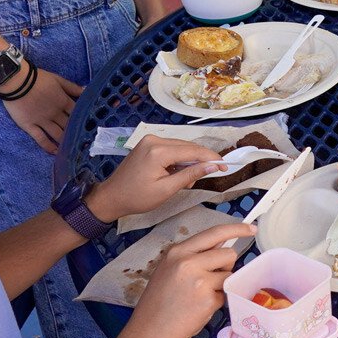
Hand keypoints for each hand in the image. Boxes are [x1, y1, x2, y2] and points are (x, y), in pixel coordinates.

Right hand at [4, 67, 79, 154]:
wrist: (16, 81)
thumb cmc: (37, 78)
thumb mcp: (58, 79)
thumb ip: (72, 87)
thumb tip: (86, 91)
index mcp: (63, 101)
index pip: (77, 113)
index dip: (83, 120)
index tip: (88, 126)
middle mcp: (55, 113)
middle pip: (69, 125)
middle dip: (76, 133)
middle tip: (82, 141)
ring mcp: (42, 121)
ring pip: (57, 134)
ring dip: (65, 141)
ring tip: (71, 148)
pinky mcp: (29, 126)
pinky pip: (41, 139)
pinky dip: (48, 146)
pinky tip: (55, 152)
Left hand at [82, 135, 231, 221]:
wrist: (112, 196)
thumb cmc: (137, 197)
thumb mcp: (166, 190)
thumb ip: (190, 175)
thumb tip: (212, 166)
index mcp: (158, 151)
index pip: (193, 151)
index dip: (211, 158)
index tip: (226, 166)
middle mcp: (155, 140)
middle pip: (188, 147)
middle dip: (200, 161)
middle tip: (206, 178)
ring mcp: (150, 140)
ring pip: (181, 147)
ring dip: (189, 161)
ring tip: (186, 181)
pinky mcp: (148, 143)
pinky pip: (171, 148)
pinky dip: (178, 160)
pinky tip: (177, 174)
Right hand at [124, 222, 253, 337]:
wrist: (149, 331)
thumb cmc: (158, 302)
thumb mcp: (168, 270)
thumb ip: (192, 257)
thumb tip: (220, 246)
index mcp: (177, 252)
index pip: (213, 233)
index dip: (236, 229)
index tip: (251, 228)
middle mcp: (188, 263)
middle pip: (228, 254)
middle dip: (226, 266)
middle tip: (210, 280)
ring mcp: (200, 281)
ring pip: (229, 274)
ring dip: (221, 285)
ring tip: (200, 296)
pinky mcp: (208, 300)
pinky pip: (225, 294)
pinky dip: (217, 301)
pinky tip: (199, 308)